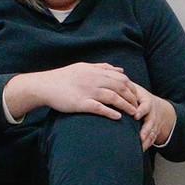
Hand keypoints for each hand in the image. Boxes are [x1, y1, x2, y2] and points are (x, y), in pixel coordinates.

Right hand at [5, 62, 137, 120]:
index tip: (137, 96)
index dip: (132, 88)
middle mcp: (94, 80)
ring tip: (134, 114)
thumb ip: (103, 68)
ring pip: (113, 98)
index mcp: (96, 71)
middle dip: (132, 98)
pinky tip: (118, 118)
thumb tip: (121, 70)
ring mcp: (88, 91)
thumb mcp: (84, 67)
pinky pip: (99, 108)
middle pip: (121, 88)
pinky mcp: (81, 103)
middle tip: (138, 107)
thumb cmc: (65, 77)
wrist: (45, 85)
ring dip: (126, 106)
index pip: (121, 79)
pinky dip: (110, 113)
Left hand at [131, 86, 175, 150]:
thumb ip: (126, 87)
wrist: (156, 107)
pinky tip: (139, 151)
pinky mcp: (153, 133)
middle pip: (152, 123)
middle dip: (146, 130)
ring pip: (152, 134)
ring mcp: (154, 124)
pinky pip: (151, 141)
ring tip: (139, 147)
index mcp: (147, 102)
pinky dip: (145, 146)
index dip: (141, 111)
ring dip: (146, 141)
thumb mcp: (136, 90)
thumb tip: (111, 79)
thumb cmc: (140, 97)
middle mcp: (152, 114)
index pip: (146, 106)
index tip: (136, 115)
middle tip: (140, 137)